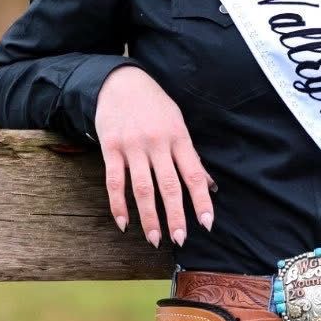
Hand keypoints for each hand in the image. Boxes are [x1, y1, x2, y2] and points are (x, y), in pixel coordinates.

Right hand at [93, 67, 215, 247]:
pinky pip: (114, 181)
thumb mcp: (178, 124)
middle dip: (175, 215)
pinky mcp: (111, 148)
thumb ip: (191, 156)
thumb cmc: (155, 106)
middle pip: (169, 185)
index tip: (207, 224)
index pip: (194, 174)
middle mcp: (157, 143)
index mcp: (178, 137)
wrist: (120, 81)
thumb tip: (209, 185)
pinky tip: (124, 223)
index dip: (201, 201)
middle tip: (179, 239)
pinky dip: (118, 205)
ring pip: (142, 188)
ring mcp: (132, 146)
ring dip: (149, 216)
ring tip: (154, 239)